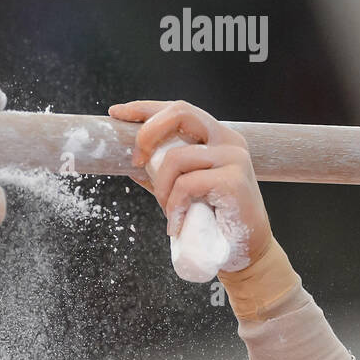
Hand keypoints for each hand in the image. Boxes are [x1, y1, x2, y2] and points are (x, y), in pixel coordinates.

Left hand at [107, 98, 272, 270]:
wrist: (243, 251)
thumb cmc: (213, 221)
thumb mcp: (181, 192)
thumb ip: (162, 174)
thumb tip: (132, 162)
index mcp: (216, 137)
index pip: (178, 110)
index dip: (145, 108)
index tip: (117, 113)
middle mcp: (227, 140)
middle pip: (180, 112)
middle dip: (147, 133)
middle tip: (136, 162)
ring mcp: (233, 158)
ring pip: (177, 157)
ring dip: (162, 189)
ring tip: (169, 211)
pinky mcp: (233, 180)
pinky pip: (187, 185)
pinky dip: (174, 207)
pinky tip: (177, 224)